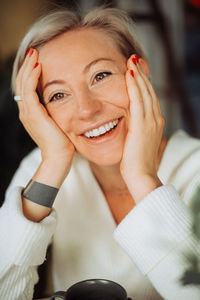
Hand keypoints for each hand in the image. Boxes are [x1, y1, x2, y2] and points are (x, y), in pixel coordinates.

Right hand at [15, 48, 74, 165]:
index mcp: (31, 113)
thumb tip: (62, 102)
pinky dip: (32, 77)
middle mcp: (26, 111)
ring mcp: (27, 113)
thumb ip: (54, 112)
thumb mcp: (57, 123)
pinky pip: (29, 91)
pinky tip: (38, 66)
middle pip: (22, 83)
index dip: (30, 73)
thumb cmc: (62, 142)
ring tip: (34, 53)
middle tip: (34, 51)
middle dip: (27, 66)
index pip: (27, 88)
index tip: (37, 60)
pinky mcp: (33, 114)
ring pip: (23, 84)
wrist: (59, 157)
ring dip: (28, 67)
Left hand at [120, 55, 164, 202]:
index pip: (149, 97)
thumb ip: (135, 128)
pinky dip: (134, 85)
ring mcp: (151, 121)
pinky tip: (129, 73)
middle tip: (133, 58)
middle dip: (141, 73)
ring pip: (145, 92)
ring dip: (138, 75)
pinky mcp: (142, 124)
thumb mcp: (137, 141)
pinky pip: (138, 100)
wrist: (140, 175)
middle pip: (149, 91)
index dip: (143, 82)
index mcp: (155, 122)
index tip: (135, 70)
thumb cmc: (135, 162)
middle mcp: (156, 118)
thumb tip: (128, 120)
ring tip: (131, 60)